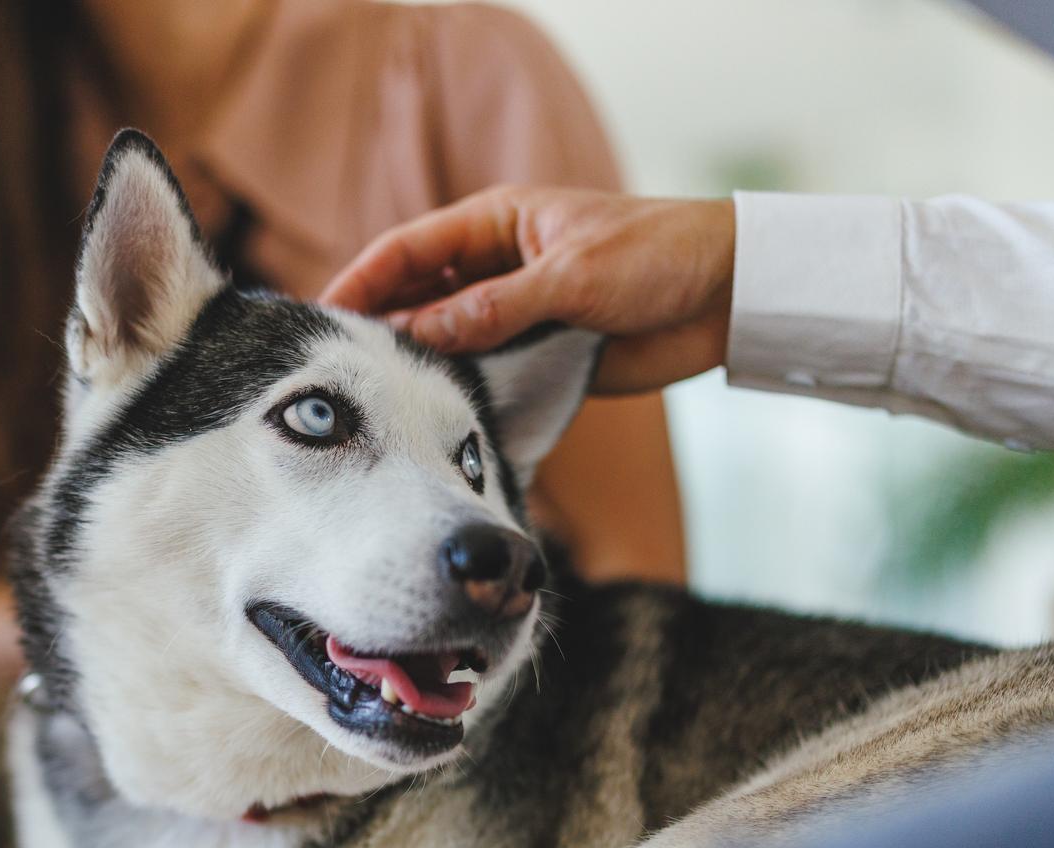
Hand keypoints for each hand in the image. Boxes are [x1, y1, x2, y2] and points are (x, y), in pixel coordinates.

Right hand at [320, 188, 736, 394]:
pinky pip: (485, 374)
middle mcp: (496, 267)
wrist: (729, 295)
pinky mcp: (540, 354)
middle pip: (417, 297)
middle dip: (379, 329)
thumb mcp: (571, 276)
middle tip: (338, 371)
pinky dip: (459, 393)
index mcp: (497, 223)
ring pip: (446, 341)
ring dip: (418, 367)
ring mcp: (515, 313)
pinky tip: (432, 418)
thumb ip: (495, 307)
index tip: (324, 315)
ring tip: (375, 402)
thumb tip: (421, 333)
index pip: (407, 248)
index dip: (362, 280)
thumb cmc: (658, 256)